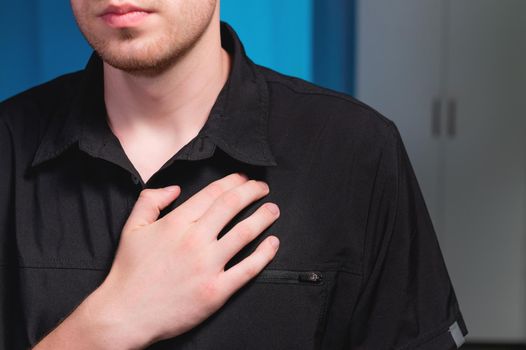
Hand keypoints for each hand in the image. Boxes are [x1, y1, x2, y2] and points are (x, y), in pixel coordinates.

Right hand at [82, 173, 279, 348]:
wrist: (126, 314)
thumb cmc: (130, 272)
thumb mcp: (132, 228)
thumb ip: (151, 201)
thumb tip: (174, 188)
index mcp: (176, 223)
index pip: (212, 193)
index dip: (232, 181)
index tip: (243, 178)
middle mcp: (195, 240)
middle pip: (231, 206)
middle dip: (252, 191)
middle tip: (262, 188)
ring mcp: (207, 266)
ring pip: (244, 233)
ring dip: (263, 217)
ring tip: (272, 210)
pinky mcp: (216, 290)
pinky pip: (248, 269)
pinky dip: (265, 254)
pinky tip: (273, 243)